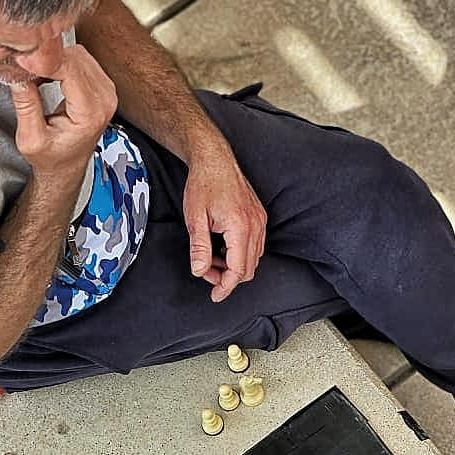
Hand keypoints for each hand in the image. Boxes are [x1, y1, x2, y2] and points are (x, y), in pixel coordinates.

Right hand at [9, 46, 116, 188]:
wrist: (66, 167)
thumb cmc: (51, 159)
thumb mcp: (31, 139)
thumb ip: (26, 105)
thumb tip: (18, 73)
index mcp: (91, 114)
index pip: (69, 68)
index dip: (43, 59)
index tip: (22, 59)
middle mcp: (105, 99)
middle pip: (74, 57)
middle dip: (47, 58)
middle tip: (25, 67)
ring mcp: (107, 91)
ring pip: (78, 54)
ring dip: (54, 59)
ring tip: (35, 74)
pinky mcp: (102, 85)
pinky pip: (81, 60)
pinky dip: (61, 62)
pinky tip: (47, 76)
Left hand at [182, 145, 266, 300]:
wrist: (214, 158)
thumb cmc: (204, 183)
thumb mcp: (195, 218)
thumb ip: (199, 248)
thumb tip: (200, 271)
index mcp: (240, 227)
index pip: (238, 270)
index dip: (225, 287)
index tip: (215, 295)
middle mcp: (255, 225)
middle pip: (248, 269)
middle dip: (227, 277)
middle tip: (206, 271)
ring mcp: (260, 221)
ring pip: (253, 259)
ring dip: (233, 265)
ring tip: (211, 256)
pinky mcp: (259, 217)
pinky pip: (255, 245)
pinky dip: (239, 253)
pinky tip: (222, 246)